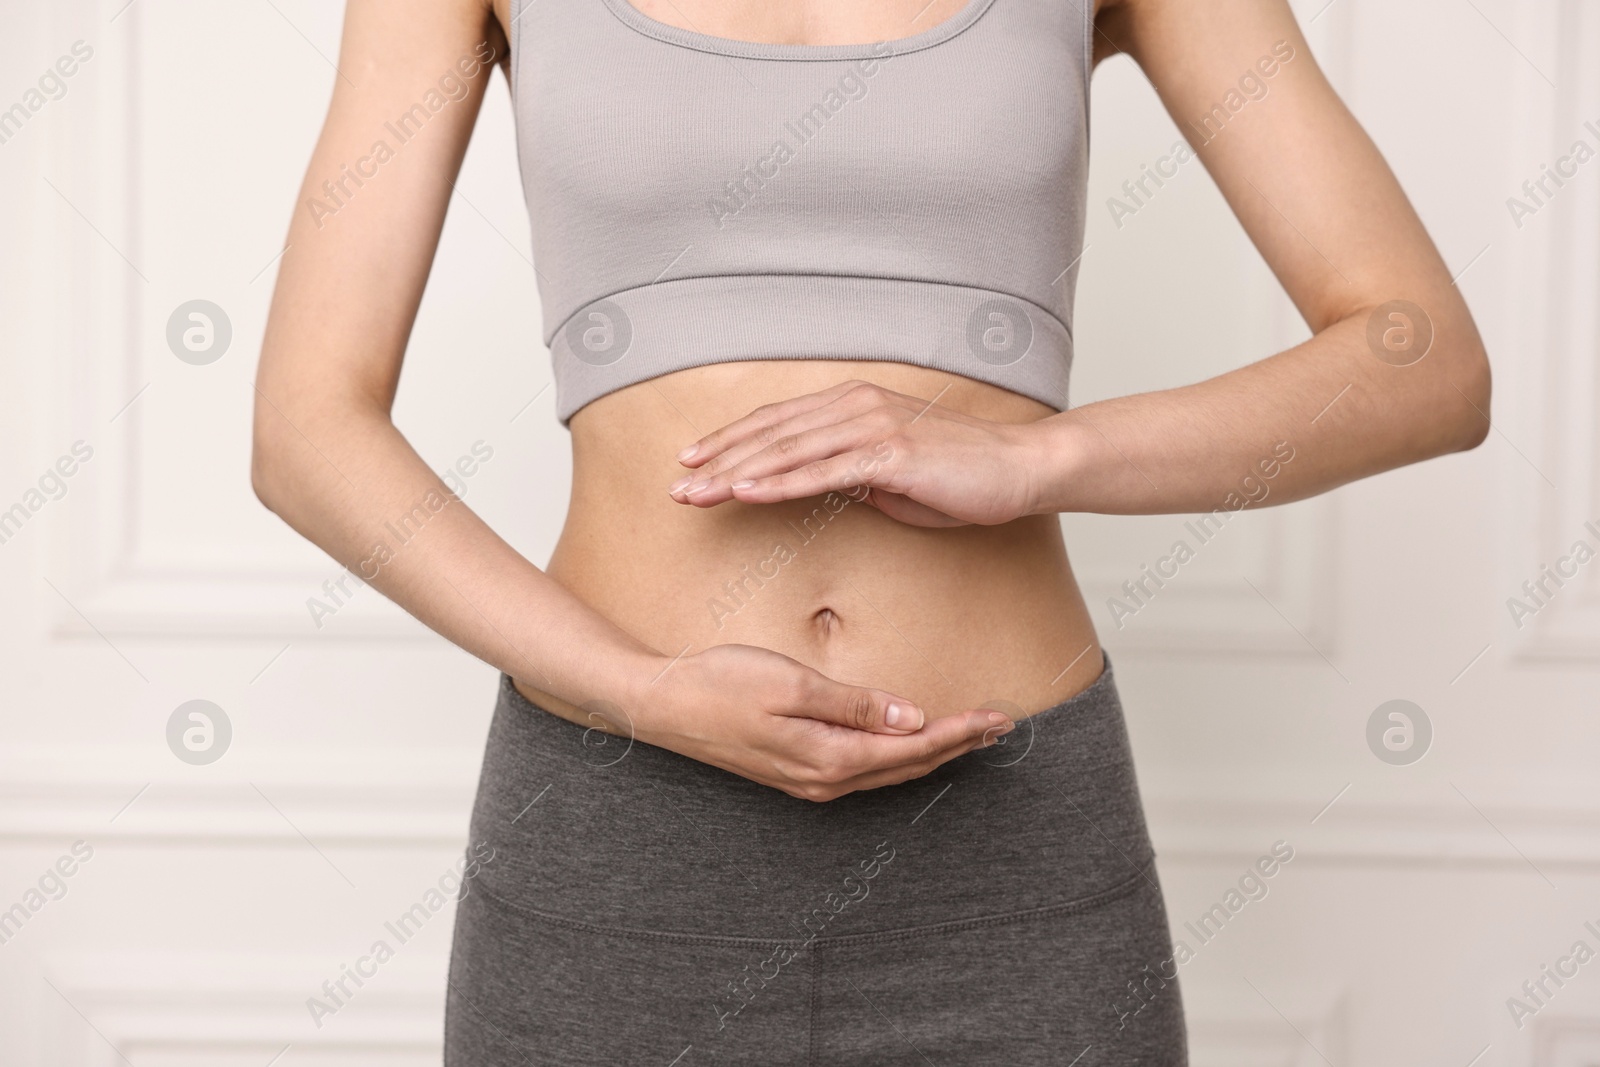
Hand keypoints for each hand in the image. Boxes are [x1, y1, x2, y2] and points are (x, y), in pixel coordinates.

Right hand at [629, 643, 1013, 801]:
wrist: (662, 706)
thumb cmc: (720, 684)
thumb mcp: (790, 684)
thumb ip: (853, 704)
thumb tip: (909, 717)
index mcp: (829, 758)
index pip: (913, 747)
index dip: (959, 732)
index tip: (997, 716)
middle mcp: (825, 780)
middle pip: (907, 765)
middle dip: (957, 745)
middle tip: (999, 724)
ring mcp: (809, 782)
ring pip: (886, 771)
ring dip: (930, 752)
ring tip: (967, 734)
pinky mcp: (795, 772)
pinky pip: (862, 771)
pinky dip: (896, 757)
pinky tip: (907, 743)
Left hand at [665, 381, 1044, 526]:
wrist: (1019, 470)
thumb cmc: (959, 476)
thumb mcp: (891, 476)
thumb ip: (851, 474)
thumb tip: (819, 485)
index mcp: (853, 405)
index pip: (779, 423)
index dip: (732, 442)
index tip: (693, 463)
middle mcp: (856, 406)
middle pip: (772, 434)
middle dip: (720, 461)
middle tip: (677, 486)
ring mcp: (872, 426)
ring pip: (788, 452)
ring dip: (737, 475)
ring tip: (697, 495)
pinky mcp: (890, 454)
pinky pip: (822, 472)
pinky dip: (779, 483)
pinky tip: (746, 494)